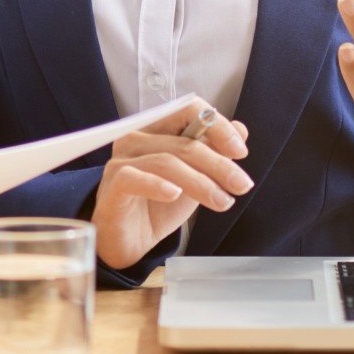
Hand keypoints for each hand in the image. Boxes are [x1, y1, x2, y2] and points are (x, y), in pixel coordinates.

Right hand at [91, 102, 252, 270]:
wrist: (131, 241)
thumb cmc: (158, 205)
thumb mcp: (195, 178)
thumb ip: (214, 152)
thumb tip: (241, 128)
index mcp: (156, 129)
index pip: (186, 111)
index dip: (217, 126)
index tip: (239, 151)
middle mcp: (136, 138)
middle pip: (183, 142)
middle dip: (218, 164)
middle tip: (241, 184)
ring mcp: (121, 160)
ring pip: (166, 162)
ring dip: (200, 183)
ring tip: (222, 201)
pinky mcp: (113, 185)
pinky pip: (133, 178)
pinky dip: (156, 184)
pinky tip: (174, 194)